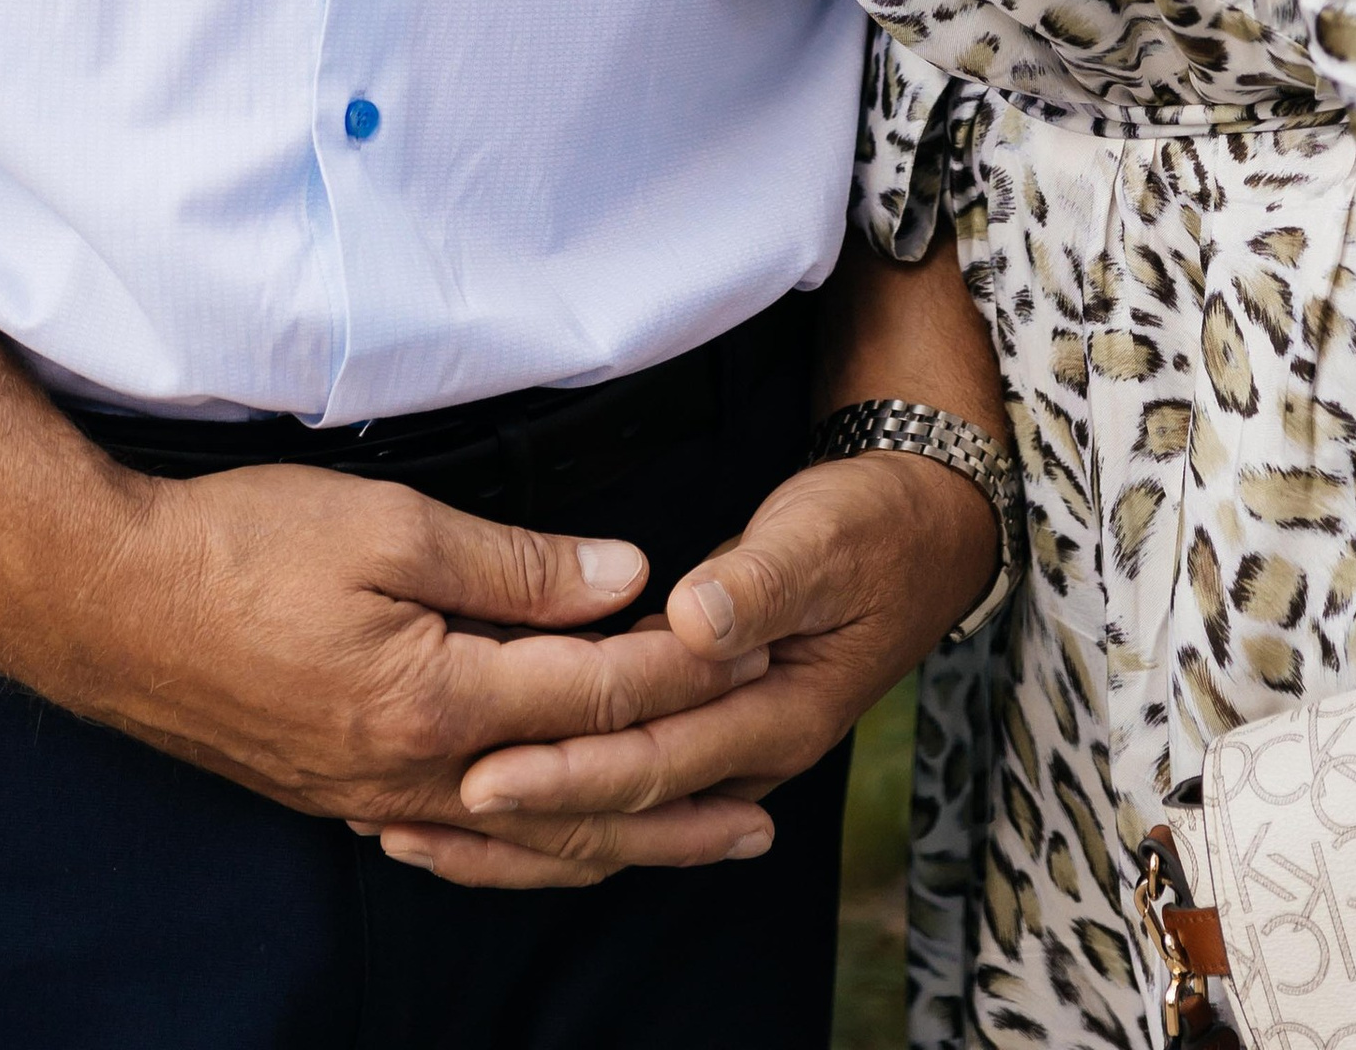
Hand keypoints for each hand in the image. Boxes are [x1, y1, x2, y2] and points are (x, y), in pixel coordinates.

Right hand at [39, 457, 777, 851]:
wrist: (112, 605)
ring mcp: (371, 797)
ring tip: (689, 845)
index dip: (681, 671)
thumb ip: (514, 563)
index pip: (594, 695)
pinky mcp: (336, 795)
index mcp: (439, 701)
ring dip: (616, 844)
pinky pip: (457, 846)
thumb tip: (623, 577)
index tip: (751, 652)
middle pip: (576, 800)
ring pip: (522, 842)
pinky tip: (547, 853)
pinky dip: (524, 856)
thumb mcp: (390, 526)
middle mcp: (413, 774)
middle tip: (764, 814)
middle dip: (678, 801)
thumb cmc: (243, 548)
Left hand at [384, 450, 997, 887]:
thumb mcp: (824, 536)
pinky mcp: (711, 722)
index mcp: (781, 710)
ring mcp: (732, 742)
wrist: (925, 532)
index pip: (657, 754)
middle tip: (434, 809)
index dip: (570, 765)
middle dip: (532, 806)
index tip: (487, 770)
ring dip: (536, 820)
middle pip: (629, 793)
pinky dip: (564, 790)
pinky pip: (630, 772)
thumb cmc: (870, 525)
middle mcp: (753, 746)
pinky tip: (499, 796)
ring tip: (431, 829)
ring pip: (624, 801)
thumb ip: (759, 583)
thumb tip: (695, 622)